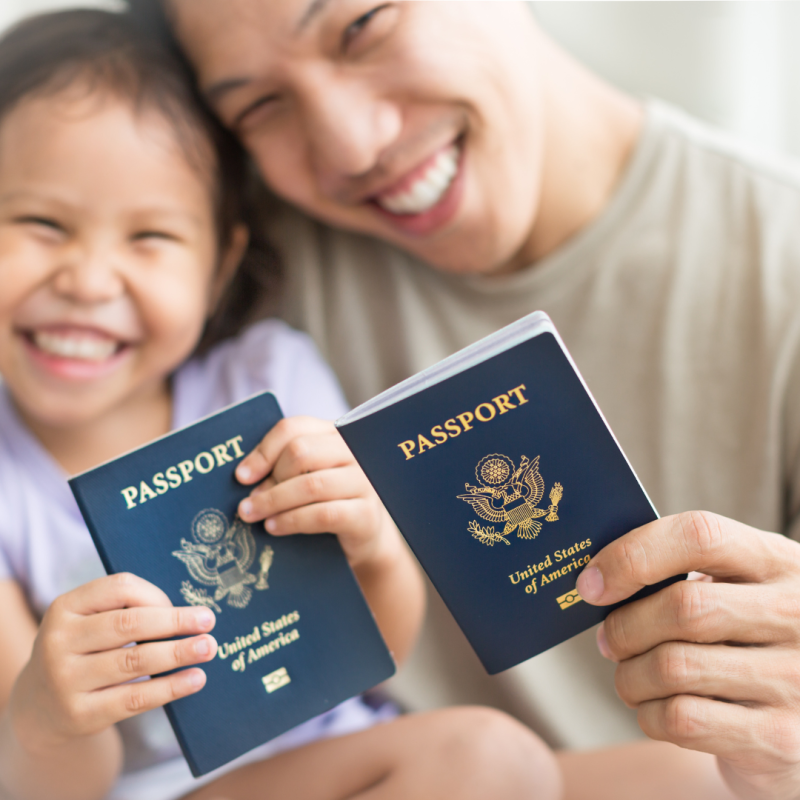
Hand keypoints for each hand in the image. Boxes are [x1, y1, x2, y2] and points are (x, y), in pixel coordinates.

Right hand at [9, 573, 216, 751]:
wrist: (40, 706)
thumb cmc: (83, 650)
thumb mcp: (90, 621)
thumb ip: (126, 610)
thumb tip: (188, 614)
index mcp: (65, 607)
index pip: (119, 588)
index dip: (157, 595)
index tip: (184, 606)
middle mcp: (59, 641)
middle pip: (129, 624)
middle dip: (175, 622)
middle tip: (209, 621)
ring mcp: (66, 680)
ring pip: (135, 662)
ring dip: (178, 653)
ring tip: (208, 648)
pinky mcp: (80, 714)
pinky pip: (134, 698)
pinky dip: (170, 688)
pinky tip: (195, 679)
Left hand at [235, 417, 396, 567]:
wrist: (364, 535)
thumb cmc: (327, 500)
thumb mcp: (306, 476)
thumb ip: (283, 467)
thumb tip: (246, 476)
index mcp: (335, 434)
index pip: (294, 428)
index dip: (264, 450)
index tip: (241, 476)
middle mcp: (353, 452)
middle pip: (301, 452)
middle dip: (269, 479)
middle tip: (248, 502)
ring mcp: (363, 482)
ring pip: (311, 485)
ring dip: (274, 501)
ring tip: (252, 516)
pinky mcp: (366, 514)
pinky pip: (323, 514)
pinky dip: (292, 521)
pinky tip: (274, 527)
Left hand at [576, 511, 799, 799]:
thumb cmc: (746, 639)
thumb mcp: (736, 590)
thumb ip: (681, 573)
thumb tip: (594, 579)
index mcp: (779, 561)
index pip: (699, 536)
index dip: (633, 555)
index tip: (591, 583)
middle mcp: (798, 613)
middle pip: (683, 607)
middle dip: (625, 626)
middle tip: (609, 640)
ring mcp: (796, 678)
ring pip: (674, 667)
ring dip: (630, 675)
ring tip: (630, 676)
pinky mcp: (781, 738)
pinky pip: (683, 719)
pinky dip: (649, 714)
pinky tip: (654, 708)